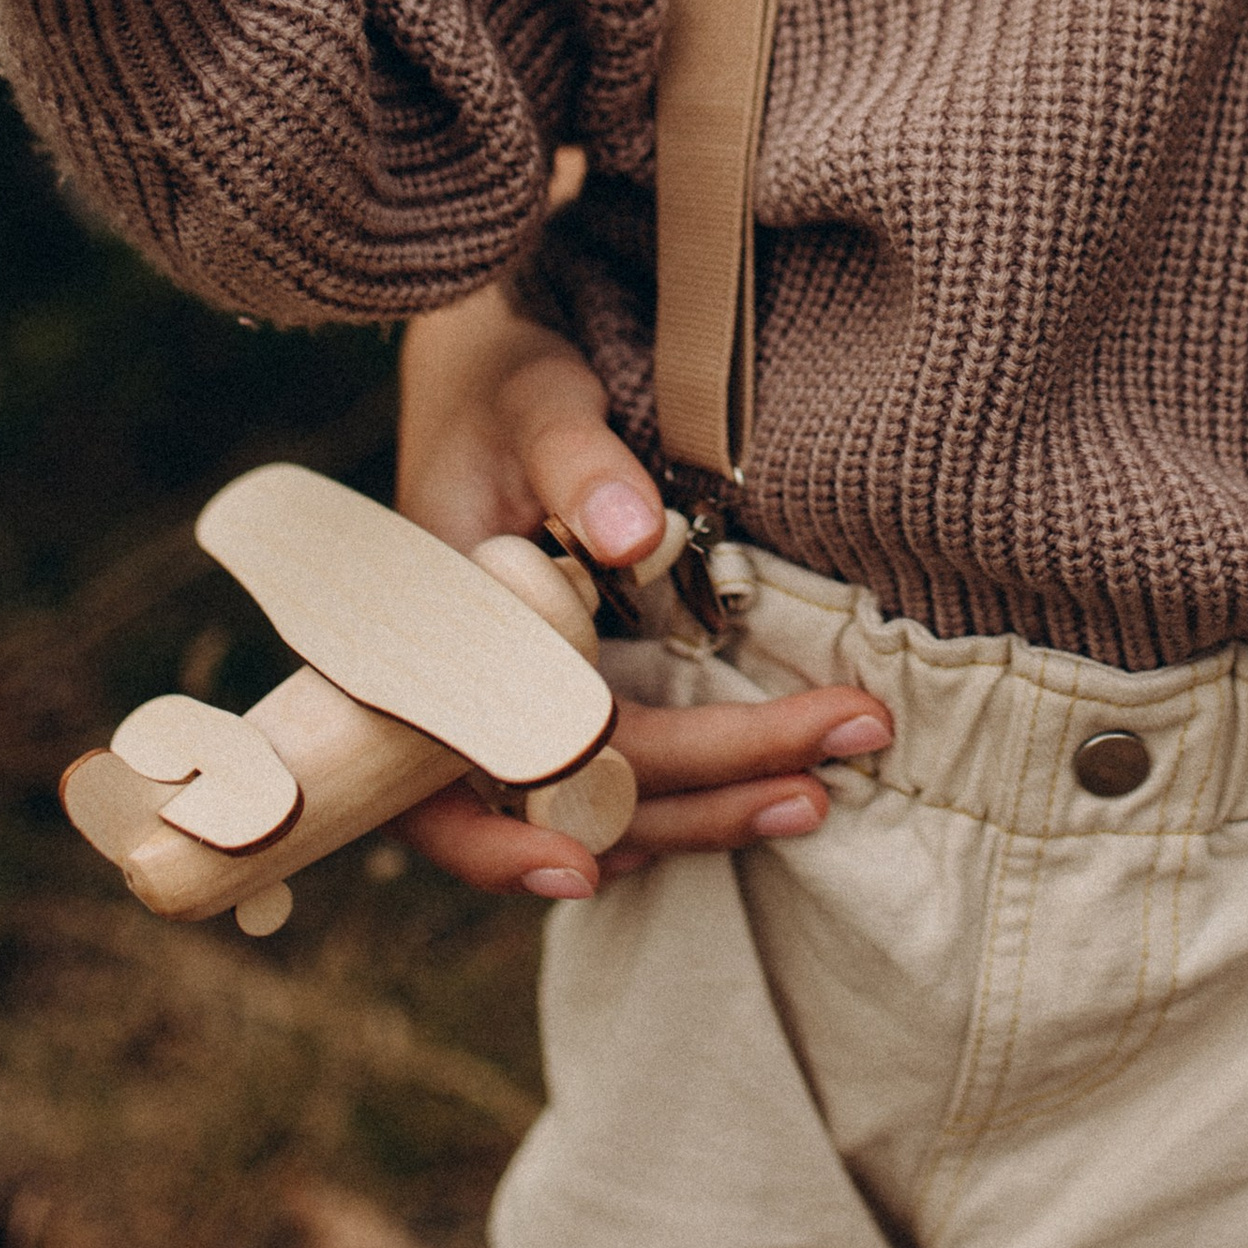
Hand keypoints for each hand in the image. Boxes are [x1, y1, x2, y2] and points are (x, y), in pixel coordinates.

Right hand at [393, 277, 892, 901]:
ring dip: (699, 817)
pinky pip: (595, 787)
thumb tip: (634, 536)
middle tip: (825, 777)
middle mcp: (450, 693)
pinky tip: (746, 799)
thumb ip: (578, 460)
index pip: (471, 756)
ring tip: (813, 797)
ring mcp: (501, 707)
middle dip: (695, 801)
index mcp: (421, 633)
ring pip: (587, 812)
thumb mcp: (537, 400)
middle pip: (560, 798)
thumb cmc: (503, 386)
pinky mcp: (548, 702)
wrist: (488, 377)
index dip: (511, 841)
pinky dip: (669, 803)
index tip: (588, 870)